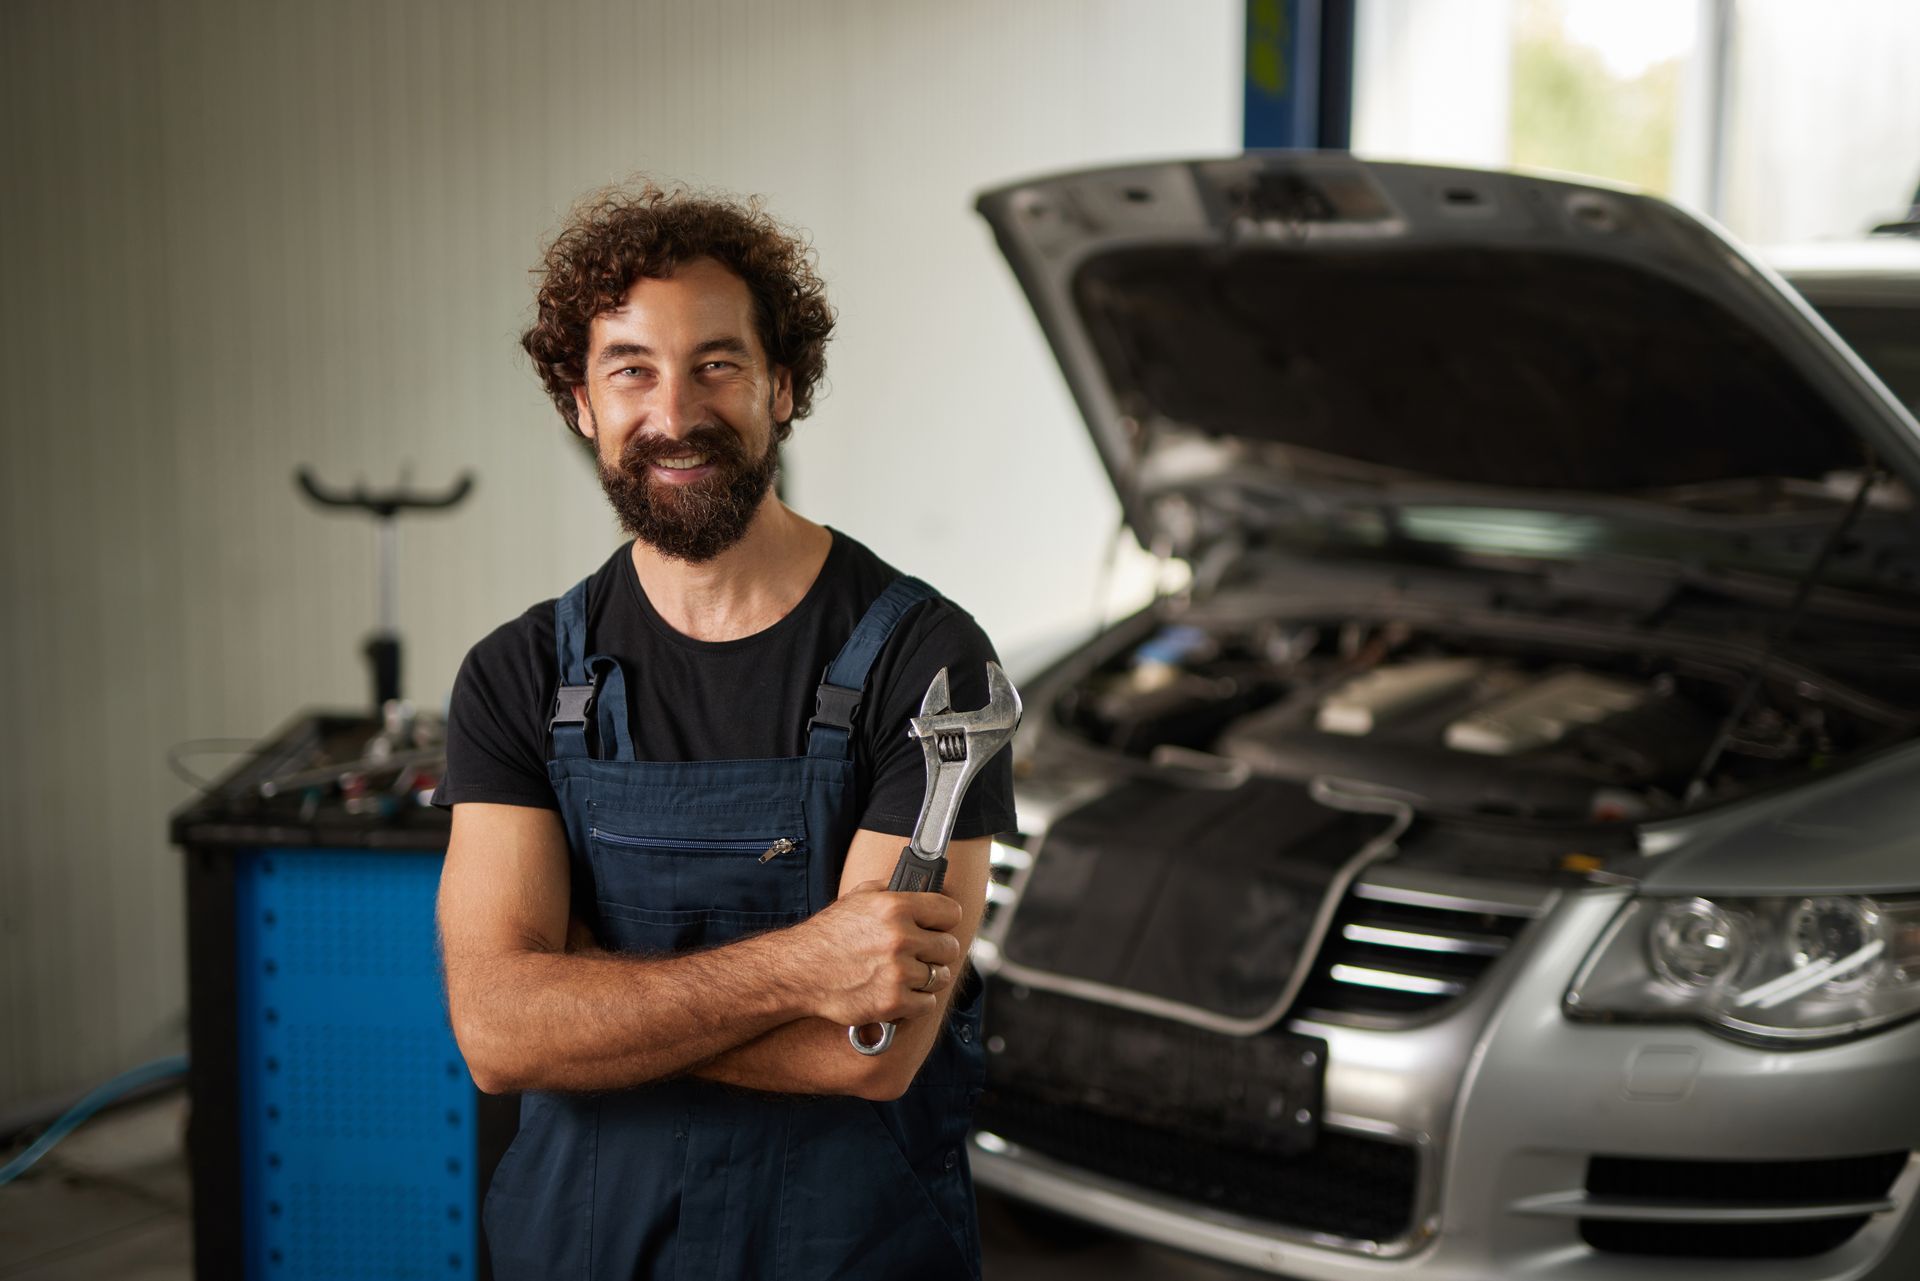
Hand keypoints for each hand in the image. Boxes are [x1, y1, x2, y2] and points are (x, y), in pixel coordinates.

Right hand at [787, 880, 964, 1026]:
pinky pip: (927, 1003)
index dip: (945, 920)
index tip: (939, 926)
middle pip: (949, 947)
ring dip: (926, 978)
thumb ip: (893, 889)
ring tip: (904, 974)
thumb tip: (923, 885)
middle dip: (937, 951)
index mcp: (895, 907)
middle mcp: (900, 938)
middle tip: (920, 954)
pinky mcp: (893, 1002)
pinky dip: (915, 1002)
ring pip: (940, 977)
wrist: (800, 972)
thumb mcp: (859, 897)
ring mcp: (898, 972)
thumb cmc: (829, 934)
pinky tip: (897, 992)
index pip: (950, 912)